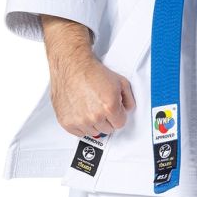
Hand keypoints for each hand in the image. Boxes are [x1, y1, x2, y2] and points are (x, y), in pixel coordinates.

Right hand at [41, 15, 135, 135]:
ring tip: (89, 107)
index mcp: (110, 107)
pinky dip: (80, 125)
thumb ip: (129, 99)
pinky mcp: (67, 122)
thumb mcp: (120, 81)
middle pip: (107, 129)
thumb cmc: (92, 71)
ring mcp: (80, 120)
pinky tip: (80, 112)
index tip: (111, 108)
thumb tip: (127, 110)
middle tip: (99, 105)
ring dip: (93, 123)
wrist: (72, 64)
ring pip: (93, 132)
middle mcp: (95, 116)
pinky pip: (79, 133)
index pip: (120, 124)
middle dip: (106, 119)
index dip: (117, 115)